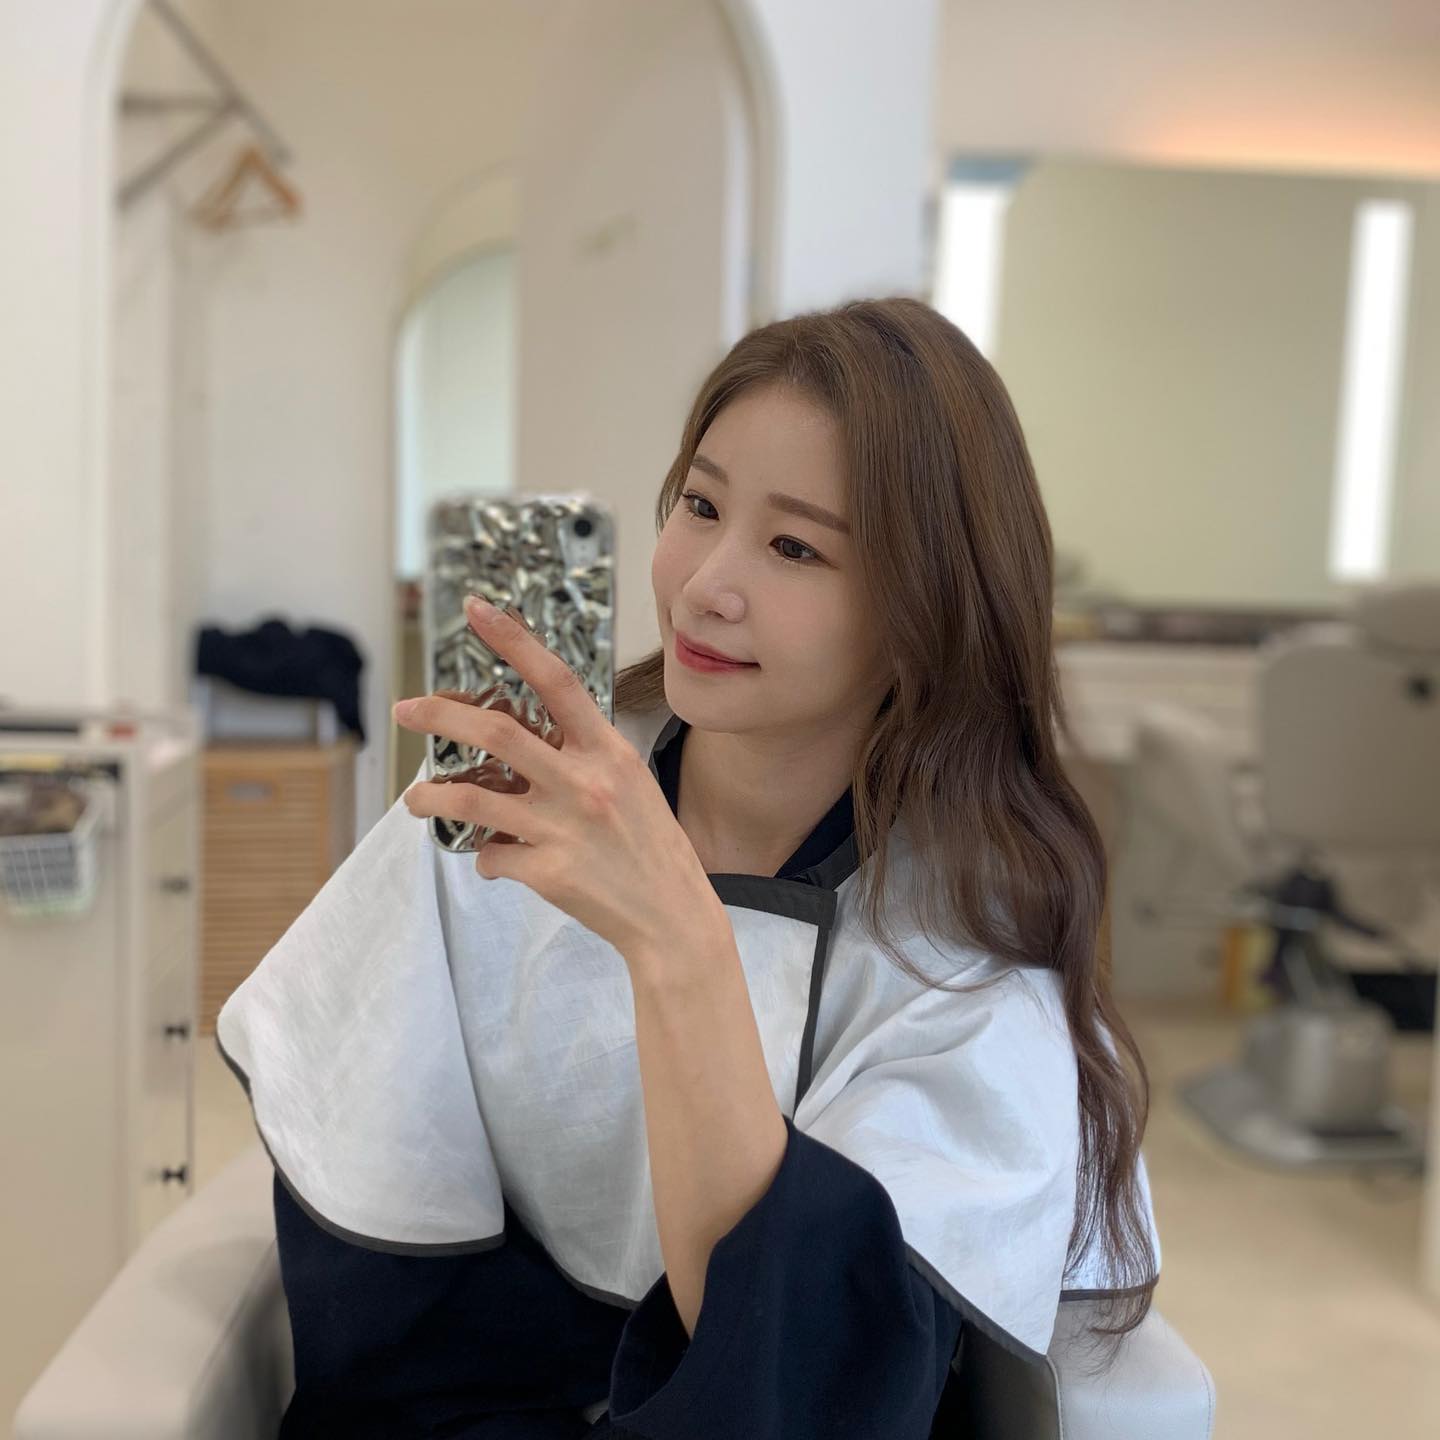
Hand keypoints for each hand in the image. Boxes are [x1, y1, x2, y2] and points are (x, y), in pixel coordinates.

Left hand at [394, 594, 725, 963]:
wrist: (672, 916)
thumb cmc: (649, 845)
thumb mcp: (630, 782)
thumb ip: (583, 757)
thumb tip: (524, 743)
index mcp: (607, 751)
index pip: (556, 680)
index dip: (513, 641)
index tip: (477, 610)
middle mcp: (583, 781)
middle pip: (495, 731)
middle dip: (439, 714)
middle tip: (404, 709)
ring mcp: (563, 827)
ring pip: (471, 800)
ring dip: (431, 798)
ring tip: (416, 800)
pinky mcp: (547, 871)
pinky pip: (493, 856)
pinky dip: (488, 858)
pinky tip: (497, 861)